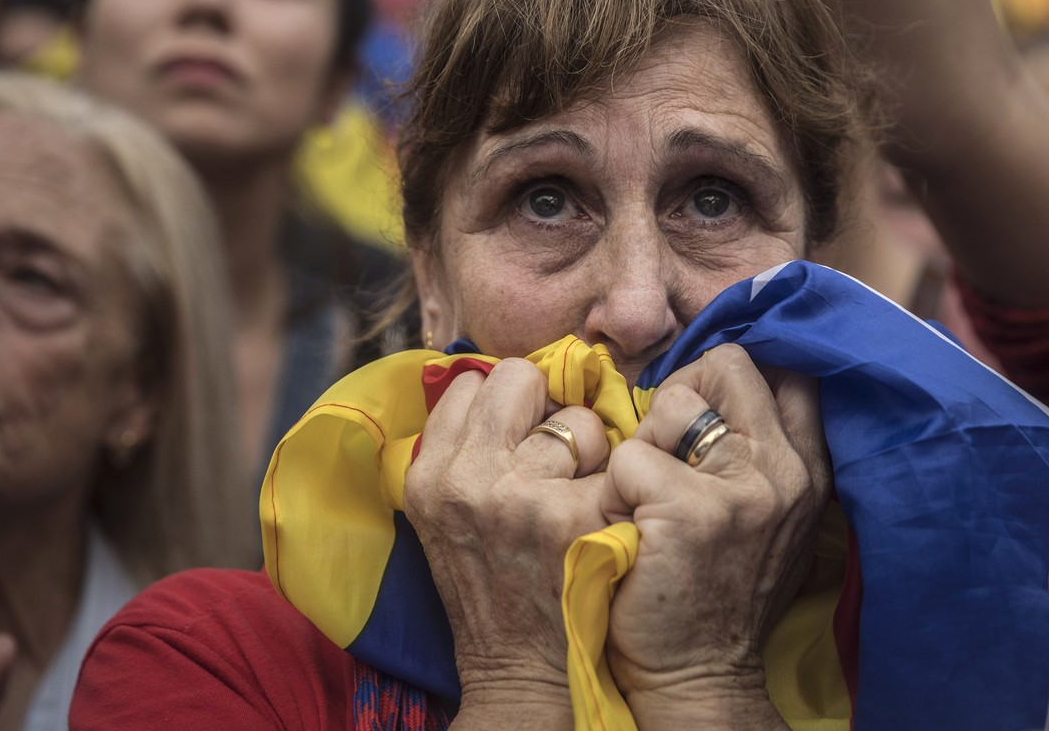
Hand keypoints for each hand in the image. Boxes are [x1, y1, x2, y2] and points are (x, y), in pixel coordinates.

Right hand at [404, 359, 610, 726]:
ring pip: (575, 416)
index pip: (471, 383)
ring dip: (588, 446)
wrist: (524, 670)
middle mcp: (468, 480)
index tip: (517, 436)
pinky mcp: (577, 517)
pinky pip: (615, 455)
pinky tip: (607, 514)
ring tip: (577, 492)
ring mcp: (524, 497)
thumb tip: (499, 383)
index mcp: (429, 474)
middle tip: (553, 453)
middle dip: (544, 405)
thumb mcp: (446, 515)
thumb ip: (462, 448)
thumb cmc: (493, 583)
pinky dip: (619, 480)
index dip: (505, 405)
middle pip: (518, 376)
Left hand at [600, 345, 829, 729]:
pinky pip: (628, 457)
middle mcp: (784, 470)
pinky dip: (612, 492)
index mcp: (806, 468)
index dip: (730, 374)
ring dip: (643, 446)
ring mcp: (741, 488)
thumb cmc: (713, 591)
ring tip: (644, 500)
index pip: (785, 370)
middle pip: (727, 364)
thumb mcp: (765, 518)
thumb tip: (715, 382)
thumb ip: (756, 452)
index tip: (700, 404)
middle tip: (664, 444)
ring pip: (671, 403)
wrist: (699, 677)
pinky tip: (626, 532)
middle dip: (682, 390)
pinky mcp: (689, 510)